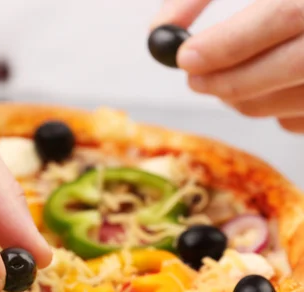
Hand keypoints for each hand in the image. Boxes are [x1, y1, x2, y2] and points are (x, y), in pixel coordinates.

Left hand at [153, 0, 303, 132]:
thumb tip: (158, 31)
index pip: (281, 16)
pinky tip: (266, 87)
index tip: (184, 57)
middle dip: (231, 79)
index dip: (228, 43)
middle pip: (291, 64)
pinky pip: (302, 119)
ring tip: (224, 80)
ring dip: (246, 98)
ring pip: (296, 99)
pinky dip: (273, 110)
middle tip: (193, 79)